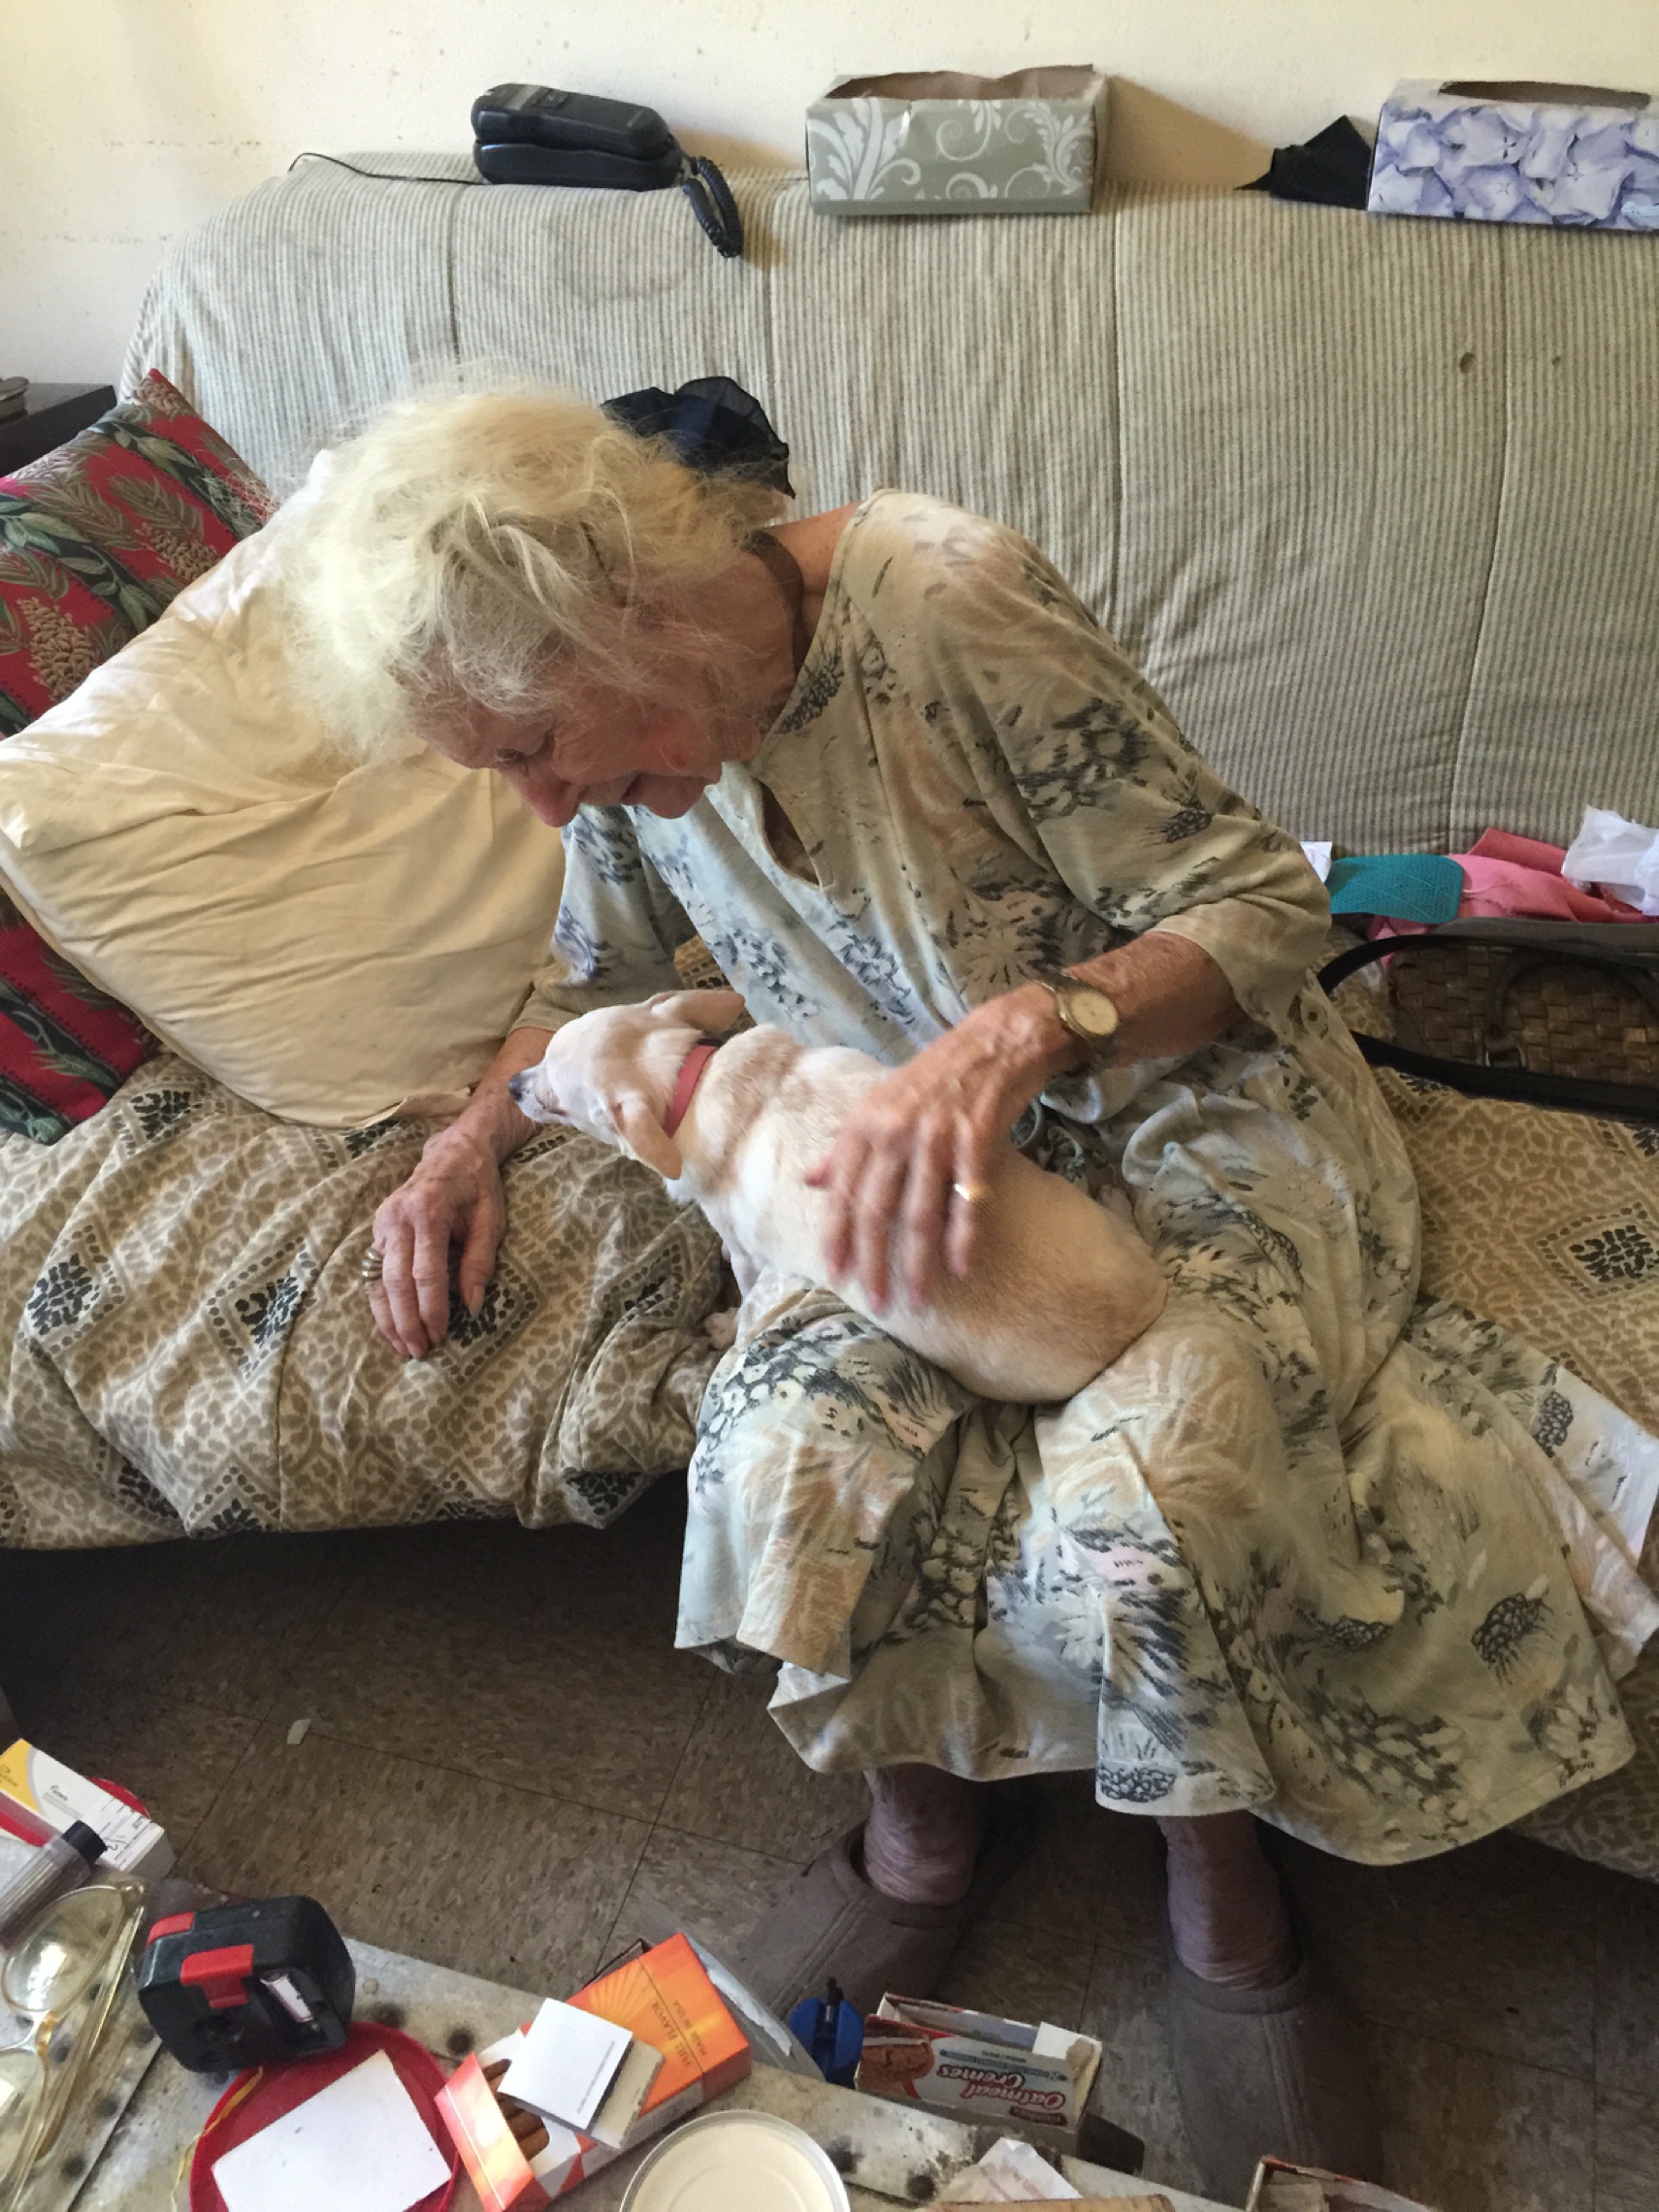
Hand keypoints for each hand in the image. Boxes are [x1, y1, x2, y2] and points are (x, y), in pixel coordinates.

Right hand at [368, 1125, 506, 1358]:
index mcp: (428, 1210)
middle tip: (421, 1351)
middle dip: (407, 1320)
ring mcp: (381, 1223)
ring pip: (377, 1280)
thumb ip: (479, 1262)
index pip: (426, 1271)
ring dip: (388, 1318)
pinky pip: (373, 1273)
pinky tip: (390, 1325)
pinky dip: (380, 1302)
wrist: (454, 1151)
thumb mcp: (491, 1219)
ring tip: (403, 1347)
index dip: (432, 1307)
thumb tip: (472, 1307)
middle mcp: (396, 1217)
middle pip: (395, 1280)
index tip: (441, 1335)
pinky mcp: (377, 1230)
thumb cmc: (477, 1185)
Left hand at [806, 985, 1070, 1311]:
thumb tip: (811, 1181)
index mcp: (864, 1123)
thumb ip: (845, 1147)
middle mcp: (894, 1130)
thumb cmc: (933, 1077)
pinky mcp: (977, 1137)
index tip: (835, 1275)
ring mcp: (936, 1134)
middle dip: (874, 1262)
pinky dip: (965, 1235)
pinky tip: (962, 1266)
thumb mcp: (878, 1103)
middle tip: (877, 1302)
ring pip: (920, 1211)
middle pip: (876, 1209)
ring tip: (917, 1298)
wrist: (993, 1041)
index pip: (842, 1191)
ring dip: (918, 1262)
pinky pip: (967, 1197)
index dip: (837, 1236)